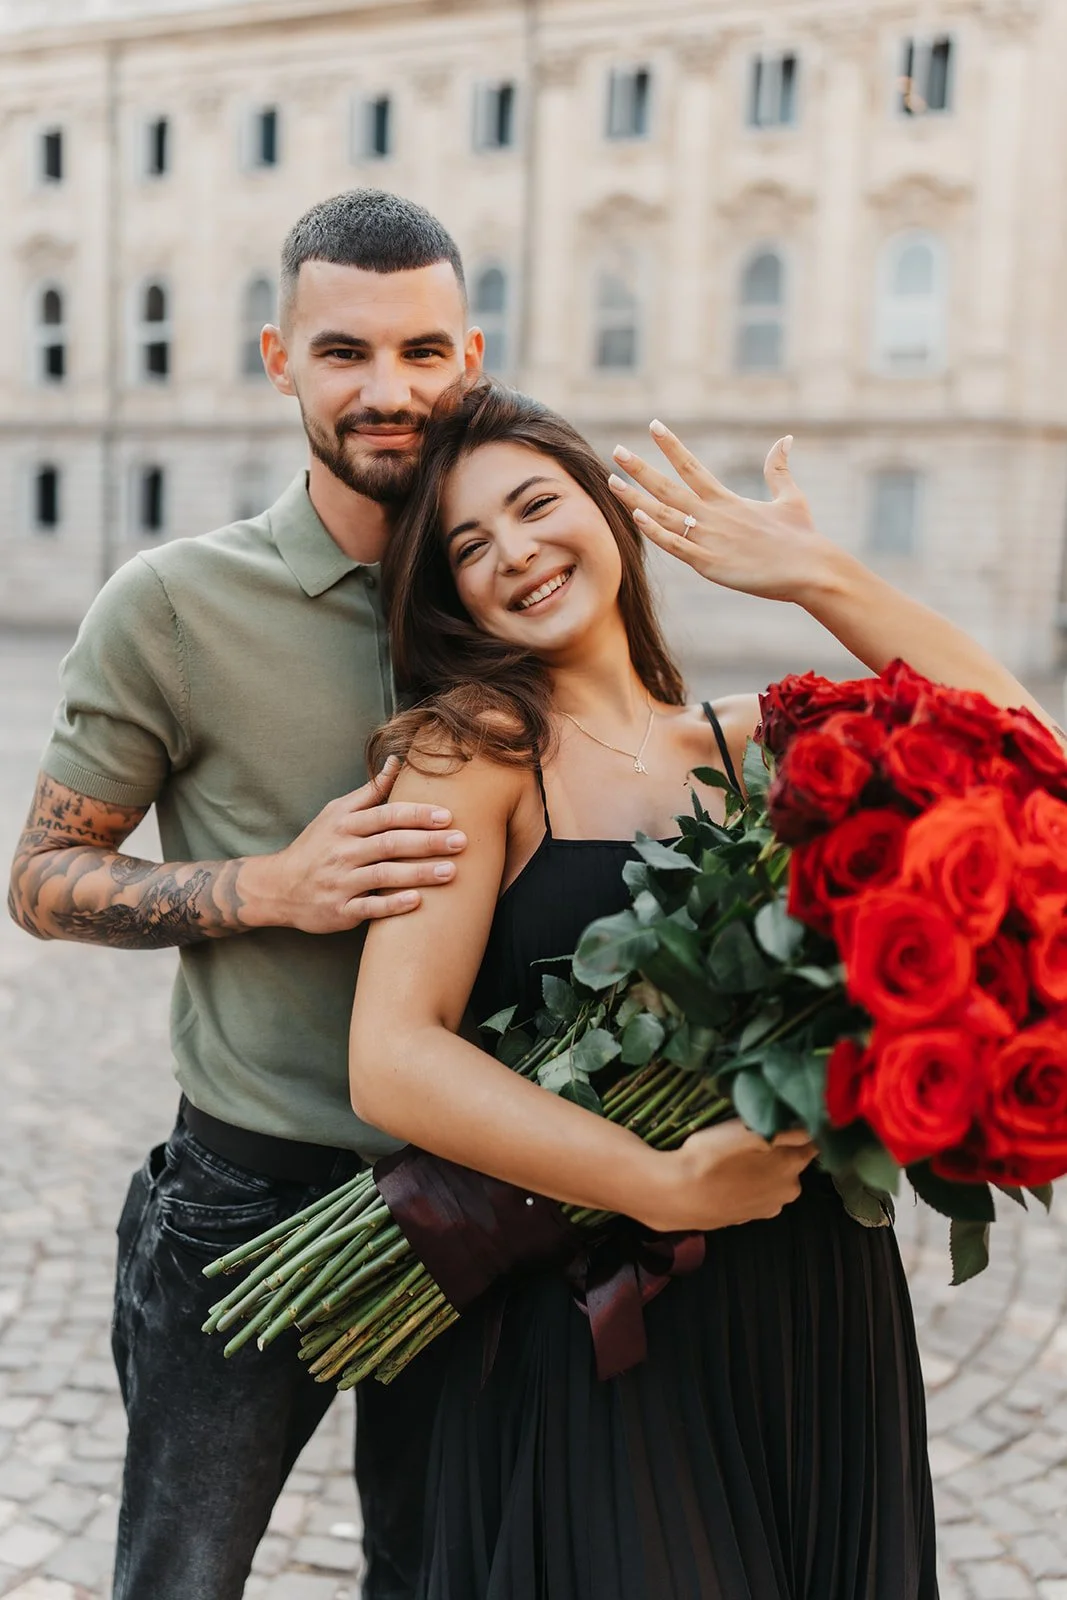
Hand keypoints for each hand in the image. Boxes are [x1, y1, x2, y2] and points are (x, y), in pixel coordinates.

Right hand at [239, 758, 466, 932]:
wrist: (277, 886)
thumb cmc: (316, 846)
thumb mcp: (336, 813)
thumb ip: (370, 792)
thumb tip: (396, 762)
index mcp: (344, 825)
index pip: (385, 815)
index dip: (416, 814)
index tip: (447, 815)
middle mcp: (342, 851)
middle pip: (390, 843)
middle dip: (427, 843)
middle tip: (461, 841)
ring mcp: (340, 882)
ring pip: (384, 876)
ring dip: (419, 873)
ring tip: (451, 871)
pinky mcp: (339, 910)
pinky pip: (369, 908)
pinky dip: (392, 905)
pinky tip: (417, 901)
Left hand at [608, 422, 840, 603]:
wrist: (809, 569)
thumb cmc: (801, 537)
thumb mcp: (790, 497)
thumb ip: (778, 469)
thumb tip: (786, 439)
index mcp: (727, 500)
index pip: (691, 466)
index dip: (671, 446)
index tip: (654, 426)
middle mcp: (713, 515)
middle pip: (667, 487)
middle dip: (640, 469)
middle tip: (616, 451)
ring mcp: (708, 540)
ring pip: (663, 515)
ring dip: (635, 498)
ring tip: (612, 481)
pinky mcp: (709, 564)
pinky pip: (675, 545)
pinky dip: (655, 531)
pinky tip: (636, 517)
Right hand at [639, 1122, 816, 1233]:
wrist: (677, 1195)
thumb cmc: (713, 1157)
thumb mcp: (751, 1131)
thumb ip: (789, 1128)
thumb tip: (816, 1122)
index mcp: (793, 1167)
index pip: (812, 1141)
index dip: (802, 1126)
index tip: (786, 1115)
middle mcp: (788, 1191)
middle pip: (794, 1160)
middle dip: (781, 1147)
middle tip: (754, 1131)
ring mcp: (767, 1208)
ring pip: (773, 1177)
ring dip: (763, 1166)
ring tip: (737, 1153)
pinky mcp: (746, 1218)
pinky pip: (755, 1192)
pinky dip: (748, 1182)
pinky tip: (729, 1174)